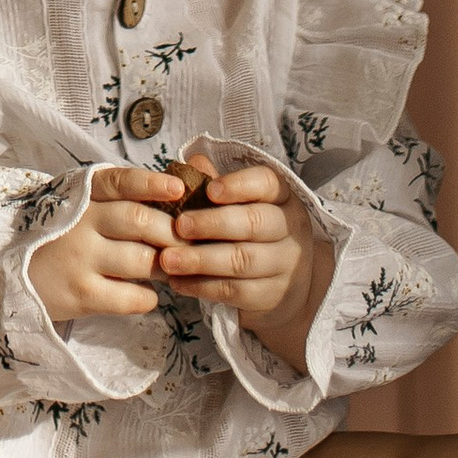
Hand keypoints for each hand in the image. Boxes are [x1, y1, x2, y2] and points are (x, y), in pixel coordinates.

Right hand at [27, 165, 190, 321]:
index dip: (151, 183)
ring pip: (142, 260)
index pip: (119, 182)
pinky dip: (149, 297)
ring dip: (165, 266)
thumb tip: (175, 192)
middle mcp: (79, 223)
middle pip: (140, 221)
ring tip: (167, 269)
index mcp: (80, 196)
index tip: (178, 189)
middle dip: (173, 233)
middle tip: (188, 243)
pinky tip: (145, 293)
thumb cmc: (56, 237)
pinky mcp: (81, 295)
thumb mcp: (77, 206)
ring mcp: (80, 260)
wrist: (9, 275)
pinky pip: (132, 297)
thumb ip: (117, 198)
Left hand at [157, 156, 327, 362]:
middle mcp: (290, 228)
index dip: (239, 185)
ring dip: (200, 260)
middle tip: (179, 226)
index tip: (210, 191)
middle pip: (254, 223)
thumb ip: (217, 183)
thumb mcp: (243, 204)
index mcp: (282, 197)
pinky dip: (203, 287)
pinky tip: (178, 282)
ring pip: (242, 260)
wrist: (288, 283)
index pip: (267, 183)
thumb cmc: (253, 232)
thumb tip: (192, 163)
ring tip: (167, 260)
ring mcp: (284, 264)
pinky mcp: (271, 295)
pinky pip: (235, 291)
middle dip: (212, 224)